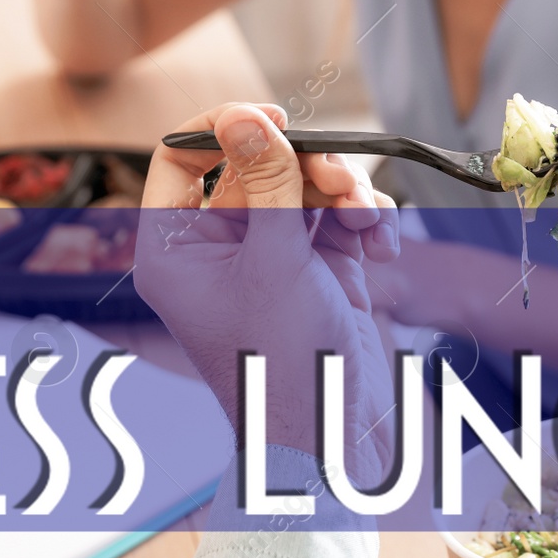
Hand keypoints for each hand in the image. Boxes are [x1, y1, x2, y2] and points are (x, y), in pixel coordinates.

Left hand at [135, 103, 400, 484]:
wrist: (331, 438)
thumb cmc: (281, 366)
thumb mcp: (273, 263)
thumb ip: (266, 184)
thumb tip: (247, 118)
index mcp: (176, 247)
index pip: (181, 157)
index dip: (226, 126)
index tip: (275, 121)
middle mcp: (217, 247)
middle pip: (257, 165)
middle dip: (308, 168)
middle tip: (341, 184)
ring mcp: (268, 257)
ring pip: (303, 186)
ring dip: (345, 195)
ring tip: (367, 224)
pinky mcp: (314, 269)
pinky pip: (336, 218)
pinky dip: (363, 222)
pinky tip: (382, 245)